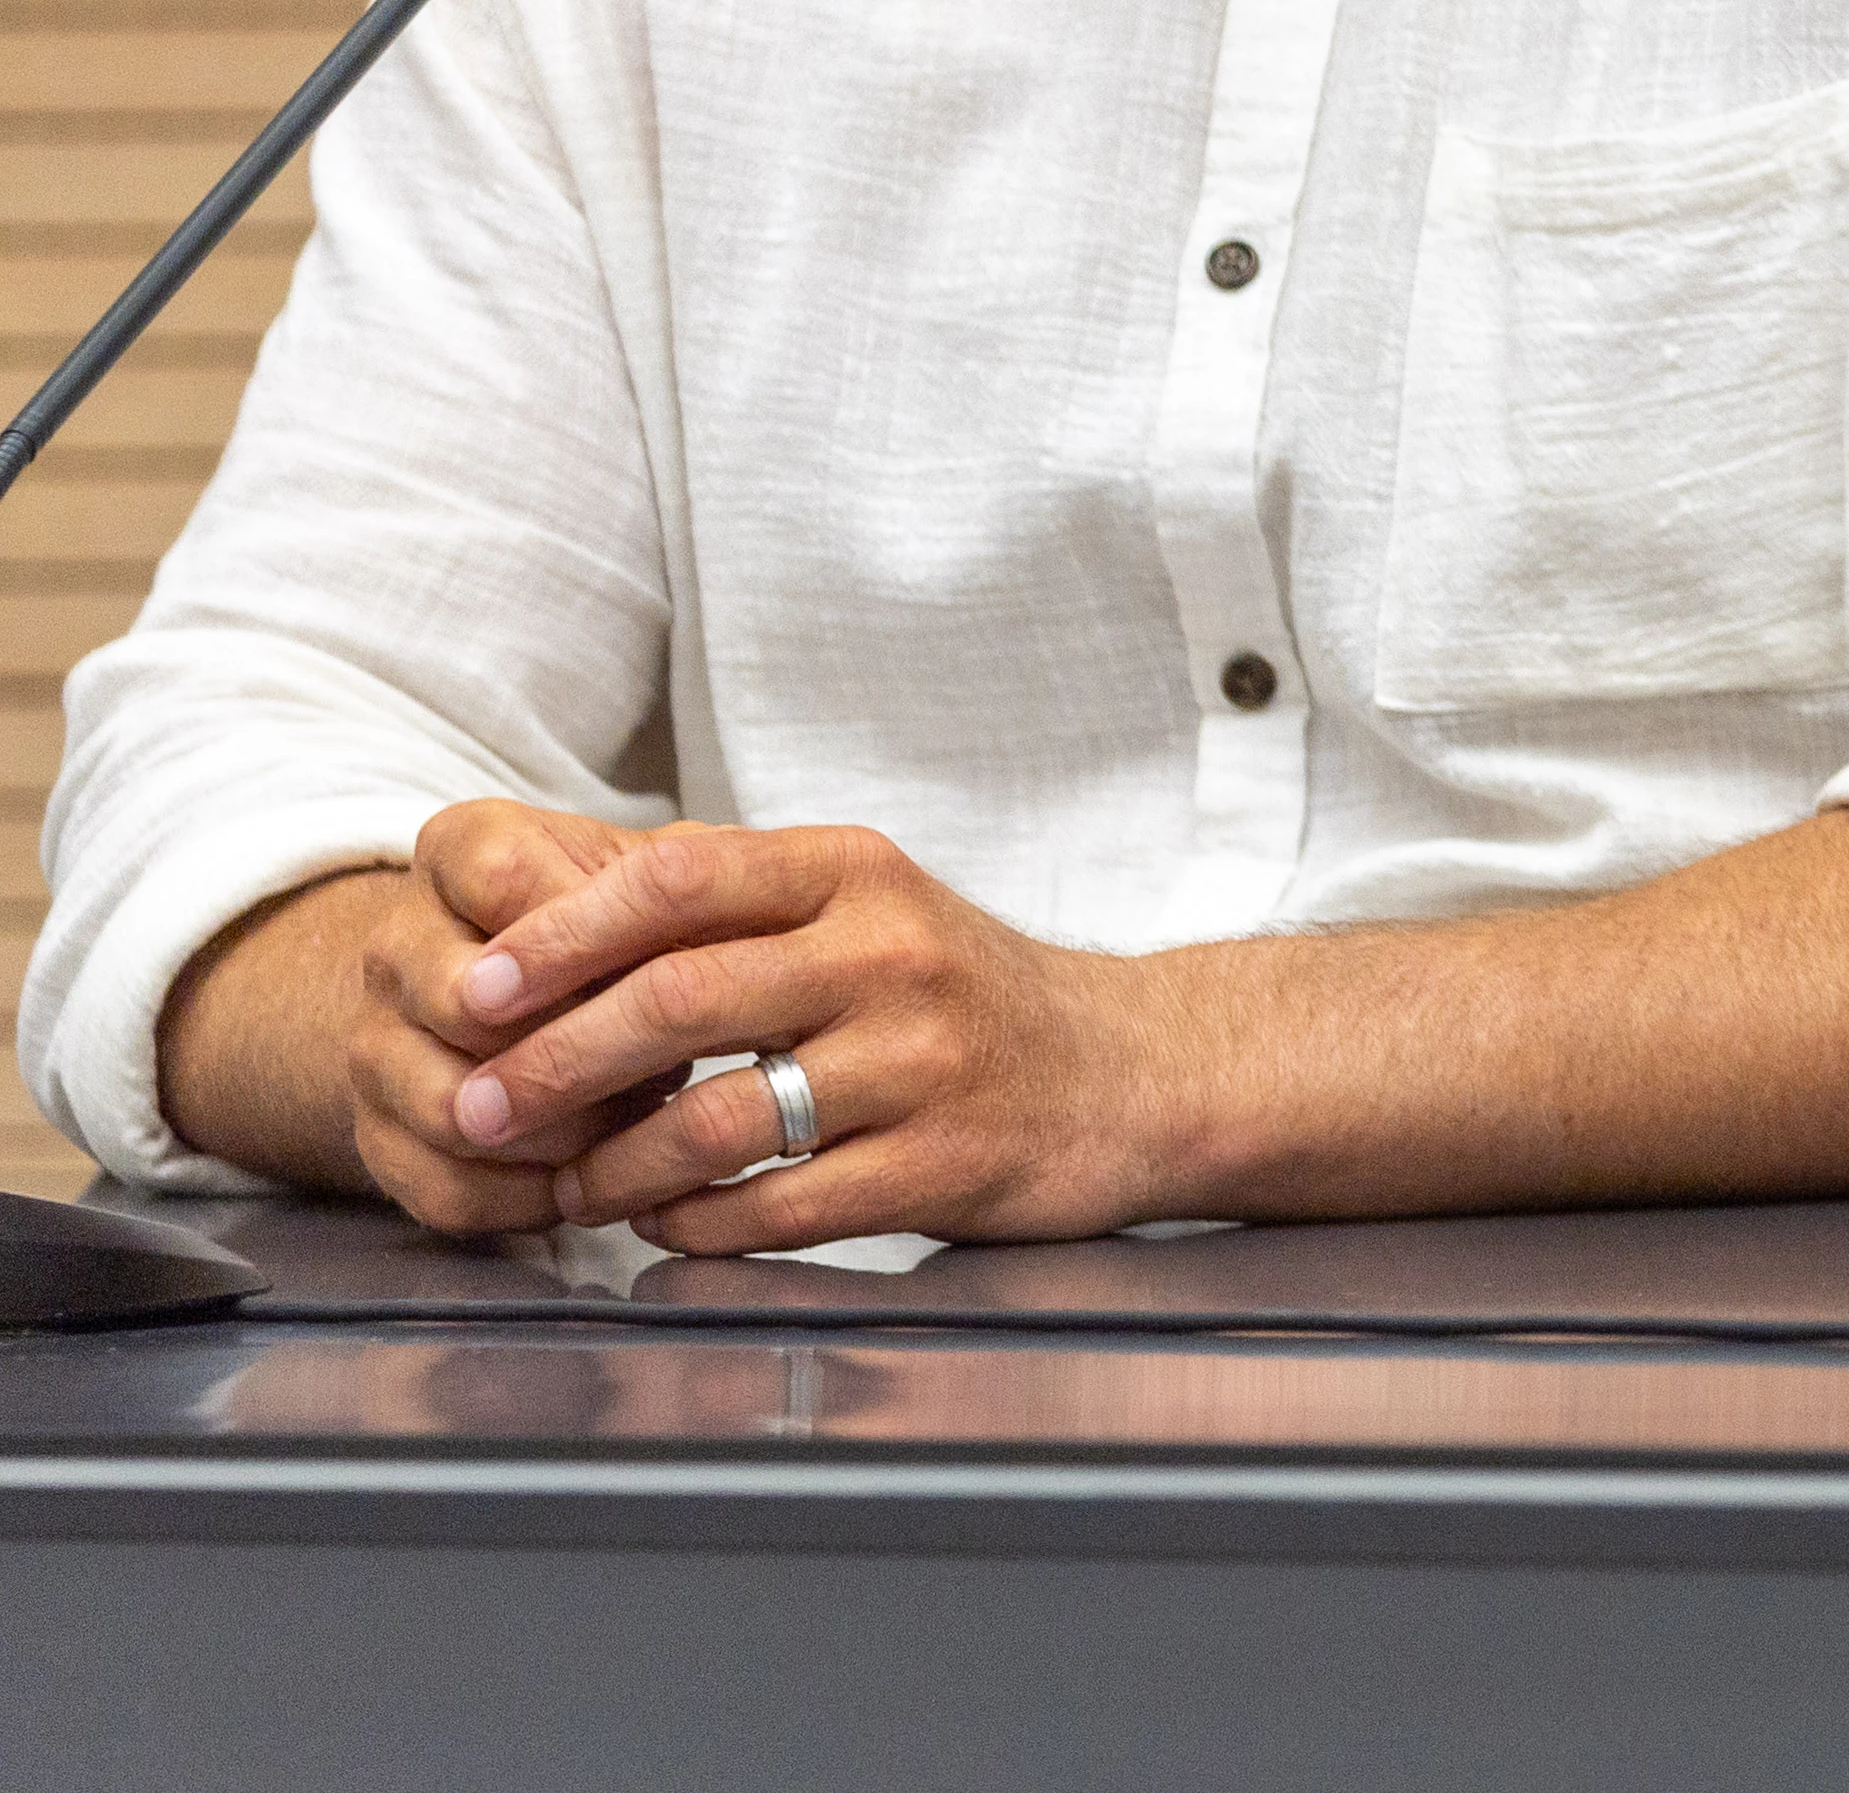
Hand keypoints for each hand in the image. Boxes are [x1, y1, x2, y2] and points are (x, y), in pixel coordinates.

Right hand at [298, 800, 657, 1234]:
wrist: (501, 992)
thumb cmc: (608, 925)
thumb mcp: (651, 876)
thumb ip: (690, 888)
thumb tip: (750, 928)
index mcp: (461, 851)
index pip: (506, 879)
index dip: (589, 932)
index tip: (661, 965)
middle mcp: (396, 944)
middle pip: (468, 1005)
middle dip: (582, 1043)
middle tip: (667, 1057)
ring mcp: (373, 1045)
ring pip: (453, 1108)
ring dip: (564, 1128)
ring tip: (642, 1119)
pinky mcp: (379, 1139)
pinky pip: (447, 1189)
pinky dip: (531, 1197)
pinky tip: (595, 1176)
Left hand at [440, 821, 1182, 1254]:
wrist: (1128, 1074)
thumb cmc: (962, 996)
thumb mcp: (868, 911)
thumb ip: (733, 908)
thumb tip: (541, 937)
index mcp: (858, 872)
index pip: (678, 879)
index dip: (559, 935)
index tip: (471, 990)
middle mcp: (894, 953)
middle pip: (679, 998)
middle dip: (551, 1063)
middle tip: (473, 1108)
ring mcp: (924, 1062)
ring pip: (719, 1120)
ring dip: (614, 1166)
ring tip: (569, 1187)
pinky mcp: (941, 1165)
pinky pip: (778, 1208)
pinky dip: (695, 1225)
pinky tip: (663, 1224)